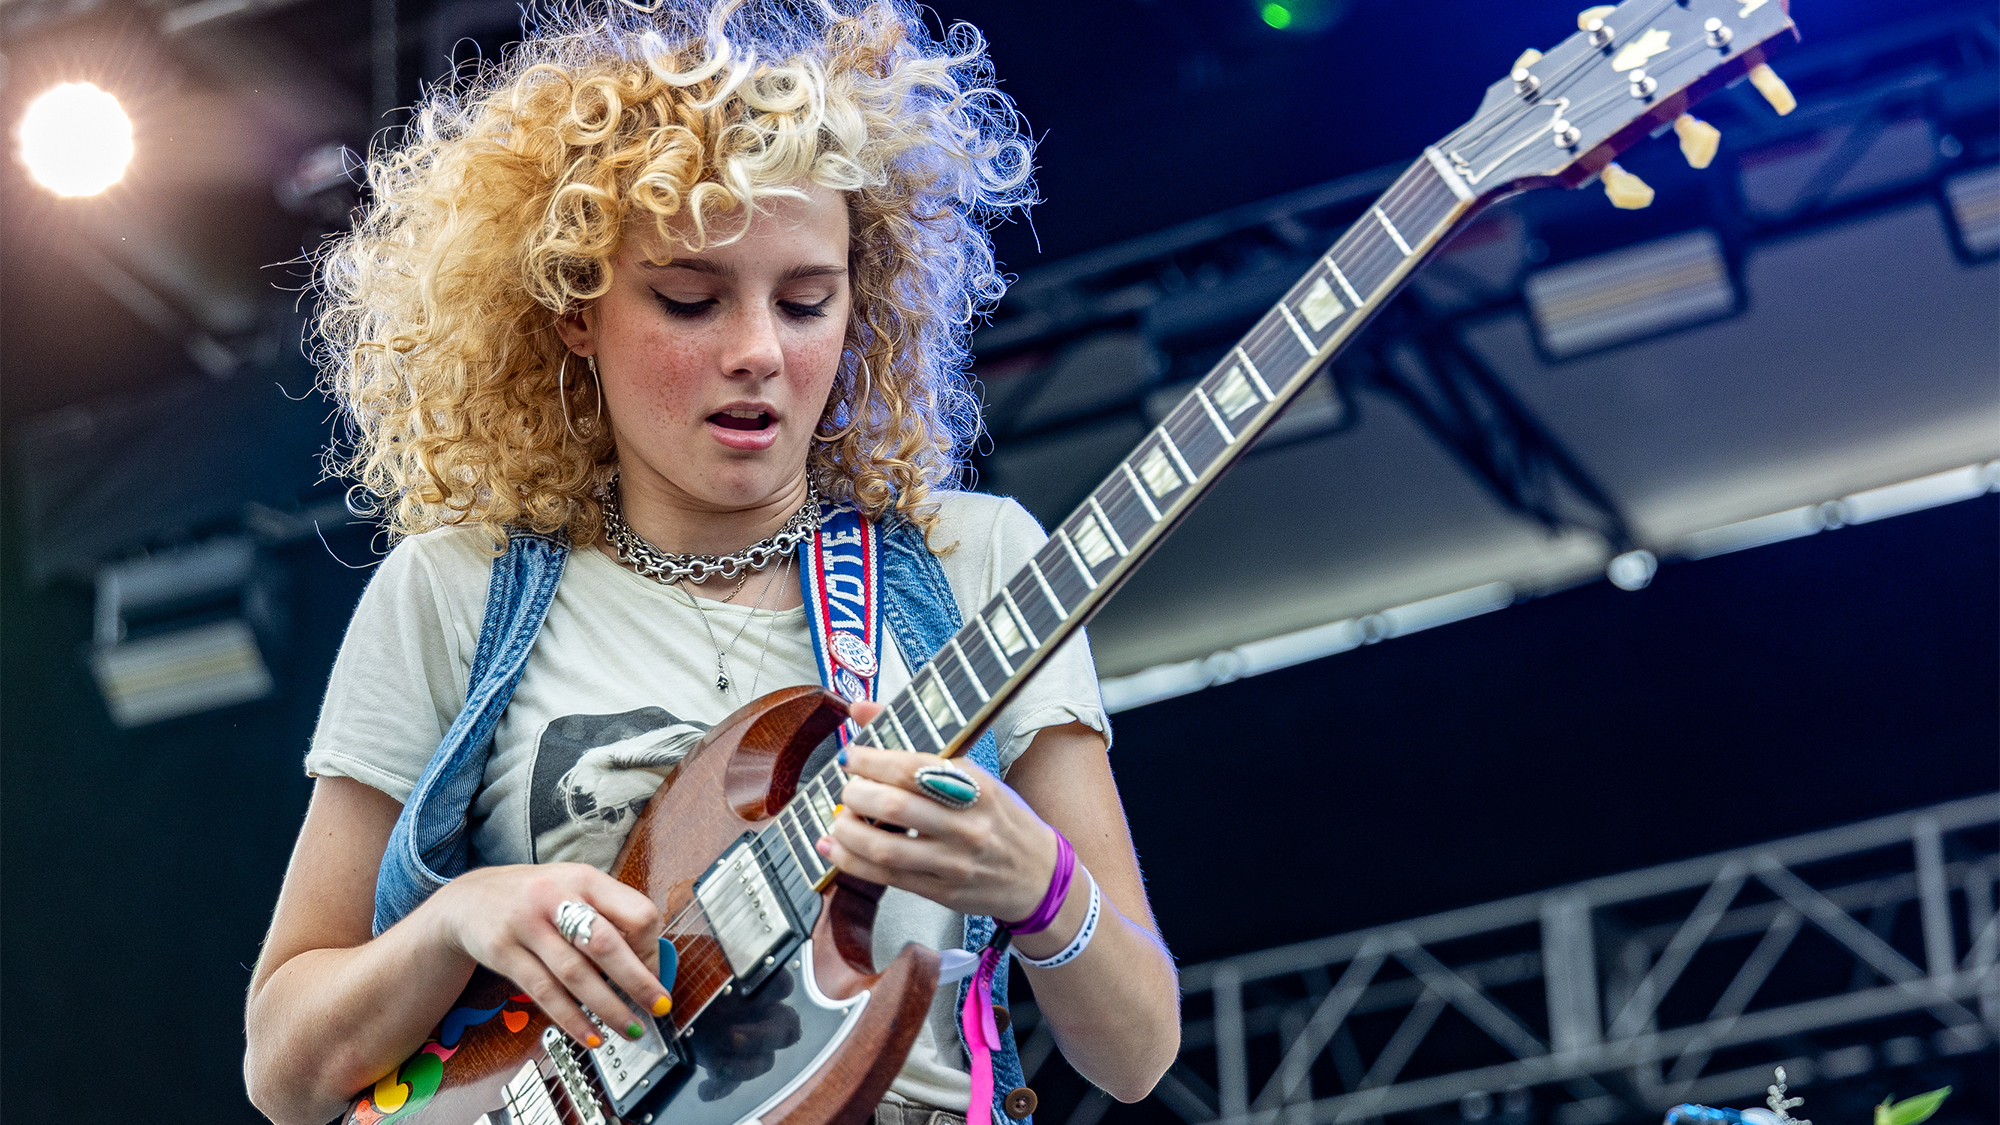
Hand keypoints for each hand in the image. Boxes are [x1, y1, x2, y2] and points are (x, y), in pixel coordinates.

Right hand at [428, 862, 670, 1049]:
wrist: (468, 900)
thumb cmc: (535, 898)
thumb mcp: (575, 890)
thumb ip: (608, 918)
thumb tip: (647, 965)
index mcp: (585, 879)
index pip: (635, 912)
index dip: (650, 948)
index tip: (655, 974)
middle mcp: (556, 896)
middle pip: (605, 944)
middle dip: (637, 981)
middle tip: (658, 1006)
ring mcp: (526, 924)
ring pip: (575, 973)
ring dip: (607, 1007)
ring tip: (629, 1028)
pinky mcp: (503, 952)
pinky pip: (544, 992)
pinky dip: (571, 1017)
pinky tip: (590, 1034)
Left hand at [817, 743, 1058, 923]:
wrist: (1040, 874)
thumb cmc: (1002, 818)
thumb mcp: (976, 776)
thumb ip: (917, 745)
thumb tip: (861, 710)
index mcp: (975, 787)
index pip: (913, 768)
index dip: (872, 760)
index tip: (851, 755)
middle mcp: (965, 824)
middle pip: (895, 807)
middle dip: (856, 794)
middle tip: (847, 787)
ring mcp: (953, 862)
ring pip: (886, 848)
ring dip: (849, 831)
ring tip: (838, 818)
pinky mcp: (942, 892)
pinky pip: (887, 878)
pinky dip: (852, 862)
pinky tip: (834, 848)